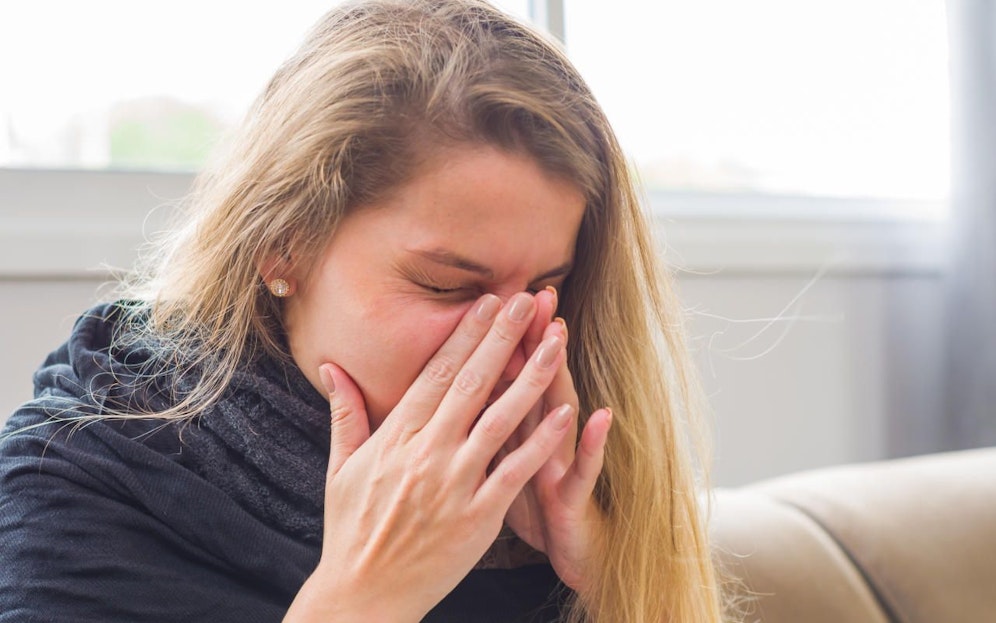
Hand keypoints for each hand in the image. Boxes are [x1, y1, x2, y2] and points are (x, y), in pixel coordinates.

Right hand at [284, 293, 573, 621]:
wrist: (364, 594)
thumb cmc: (352, 529)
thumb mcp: (340, 468)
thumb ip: (344, 413)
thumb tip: (331, 367)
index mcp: (395, 437)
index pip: (435, 373)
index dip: (465, 335)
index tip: (488, 302)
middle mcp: (426, 453)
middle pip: (470, 384)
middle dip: (502, 338)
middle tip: (527, 301)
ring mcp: (453, 484)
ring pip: (499, 419)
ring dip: (531, 377)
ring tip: (556, 341)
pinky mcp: (478, 517)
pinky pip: (515, 472)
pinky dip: (540, 442)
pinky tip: (565, 413)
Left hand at [501, 288, 611, 594]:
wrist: (569, 557)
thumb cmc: (531, 511)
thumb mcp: (499, 468)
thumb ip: (483, 429)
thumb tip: (453, 398)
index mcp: (509, 433)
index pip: (499, 380)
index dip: (494, 342)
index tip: (487, 296)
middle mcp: (538, 440)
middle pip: (530, 383)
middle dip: (527, 339)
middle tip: (530, 293)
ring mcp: (559, 465)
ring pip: (558, 415)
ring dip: (558, 376)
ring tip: (558, 336)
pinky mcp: (574, 498)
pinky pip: (584, 470)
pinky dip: (591, 445)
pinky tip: (600, 417)